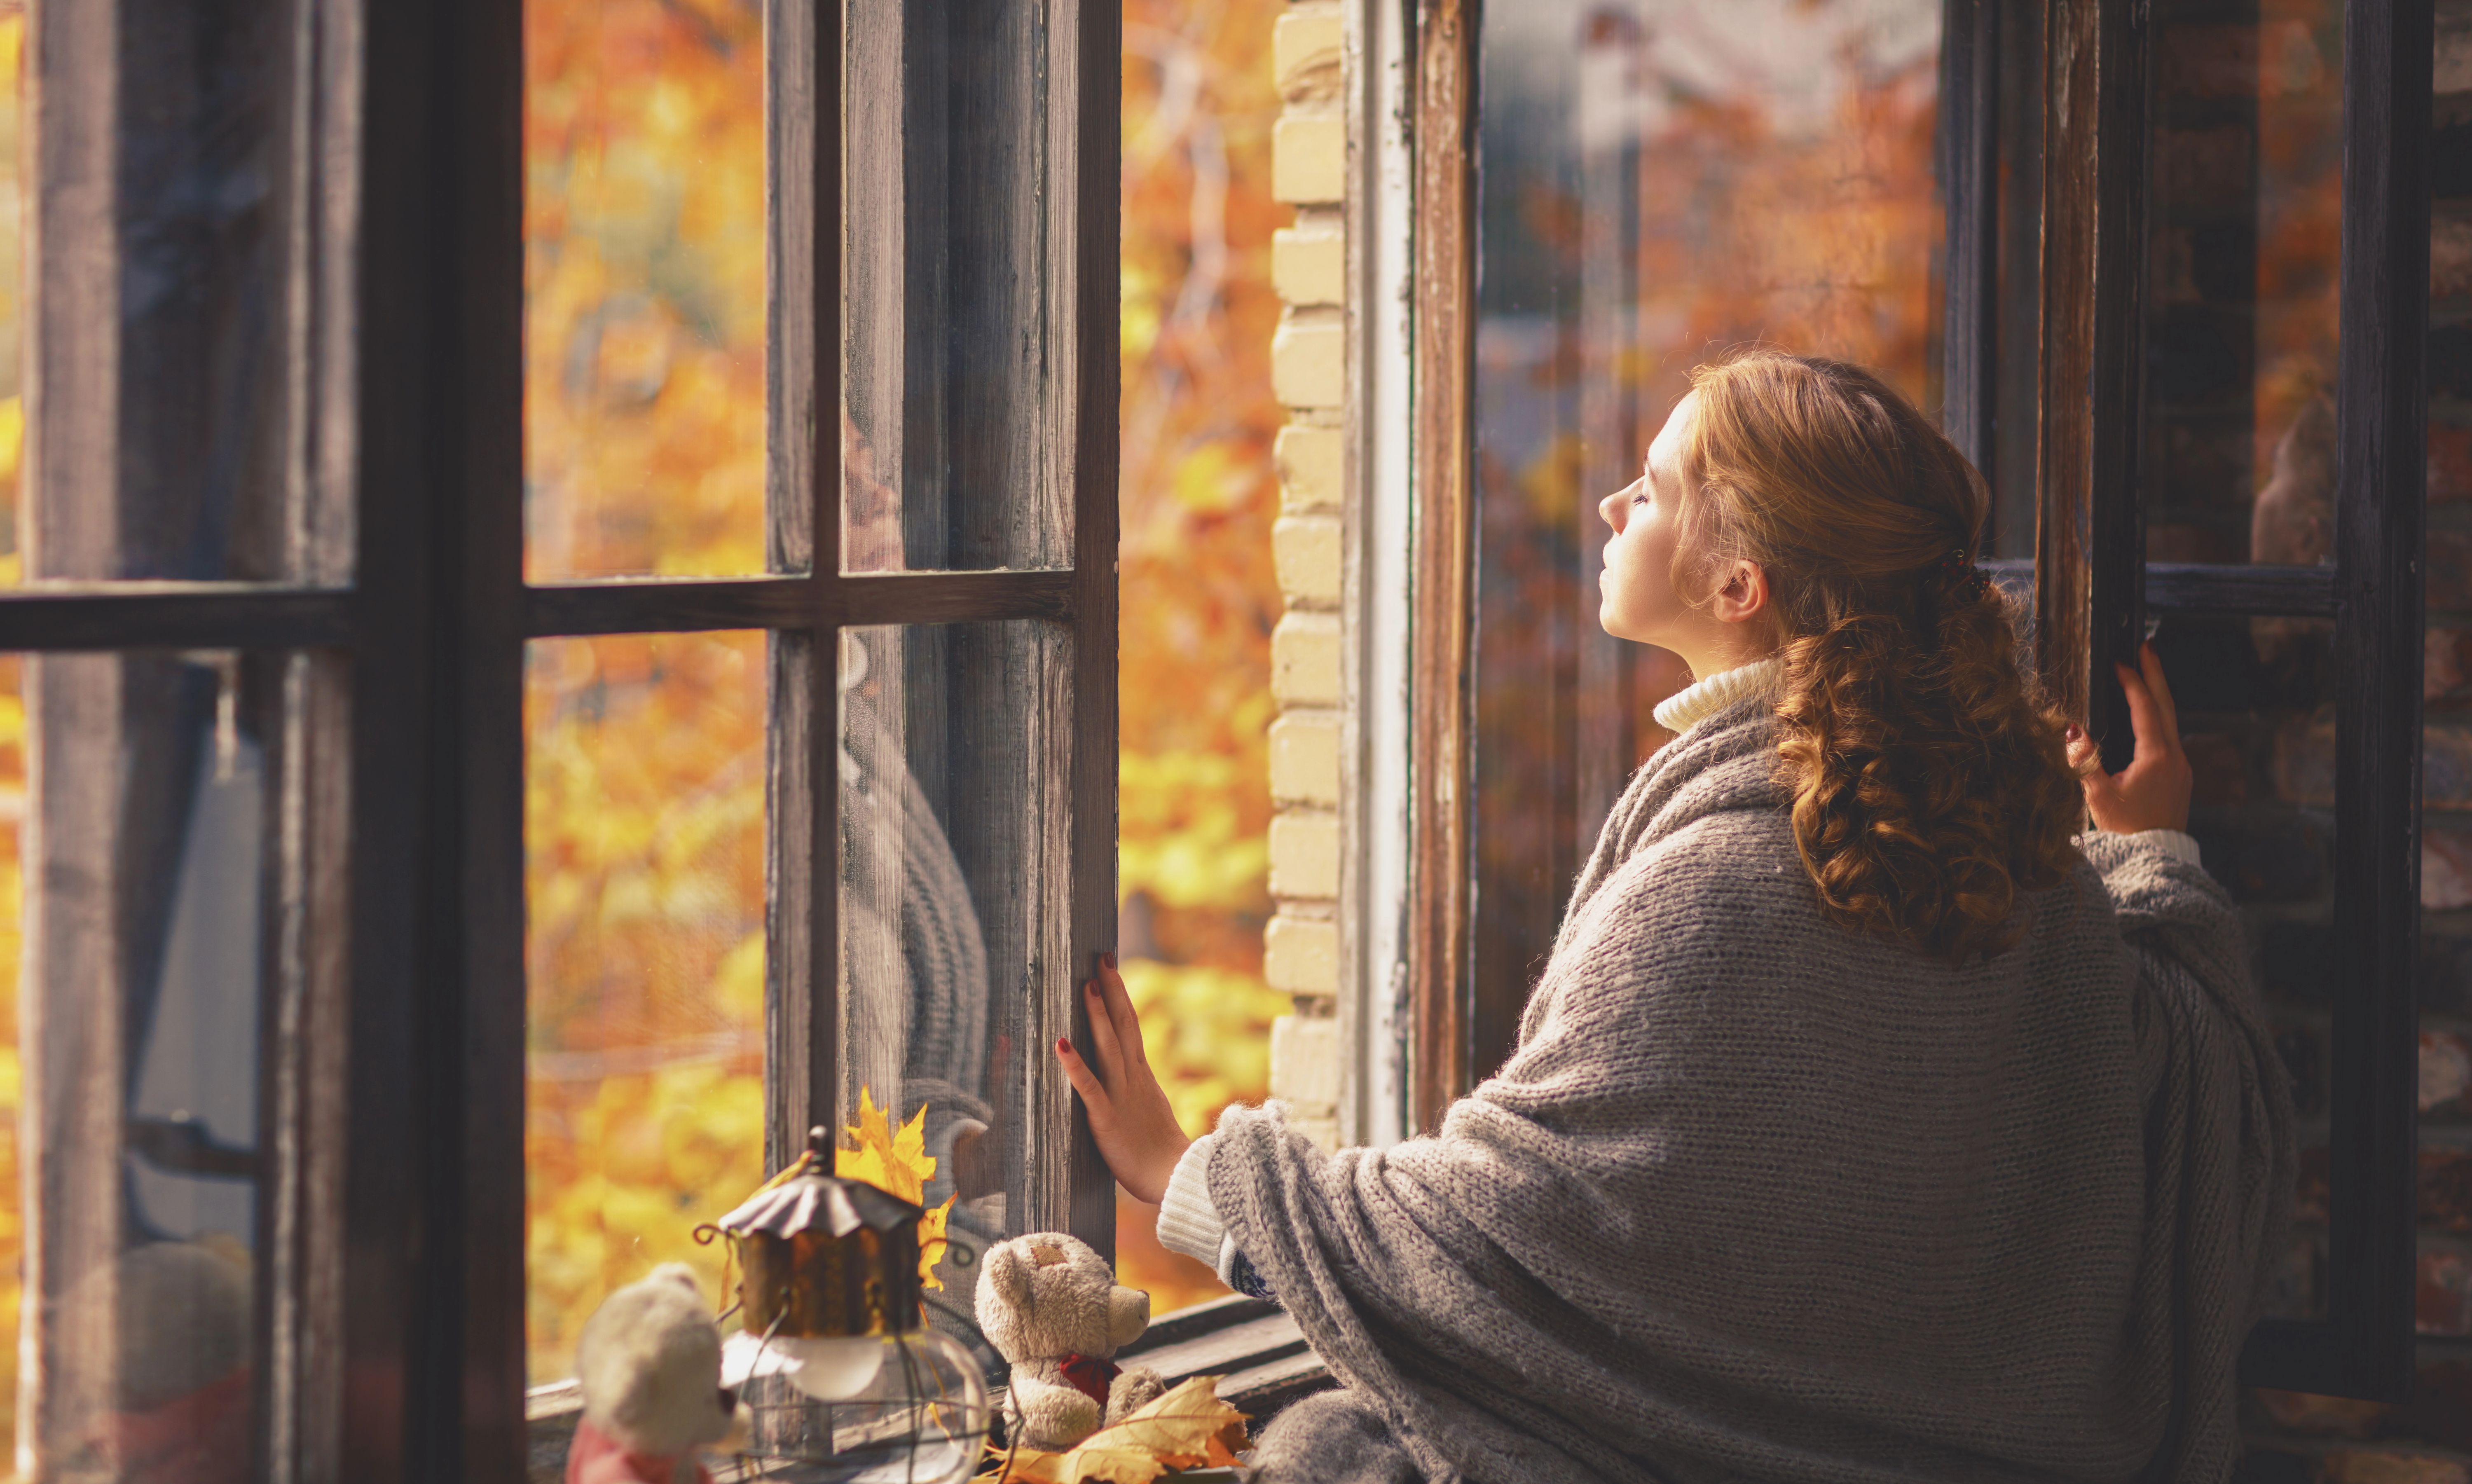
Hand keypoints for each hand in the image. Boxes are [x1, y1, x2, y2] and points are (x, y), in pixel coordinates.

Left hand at [1054, 955, 1190, 1204]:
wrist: (1176, 1180)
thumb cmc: (1162, 1154)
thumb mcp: (1151, 1111)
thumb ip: (1140, 1090)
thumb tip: (1135, 1075)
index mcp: (1142, 1076)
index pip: (1129, 1026)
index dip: (1118, 995)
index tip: (1110, 966)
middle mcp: (1134, 1078)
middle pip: (1123, 1025)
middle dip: (1111, 990)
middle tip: (1099, 957)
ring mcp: (1121, 1096)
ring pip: (1108, 1047)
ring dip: (1096, 1016)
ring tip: (1084, 985)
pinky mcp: (1107, 1118)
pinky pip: (1088, 1086)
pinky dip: (1074, 1064)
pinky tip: (1059, 1044)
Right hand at [2066, 641, 2192, 835]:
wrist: (2155, 860)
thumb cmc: (2126, 831)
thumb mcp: (2098, 796)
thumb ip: (2084, 760)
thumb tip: (2072, 728)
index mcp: (2156, 756)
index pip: (2145, 708)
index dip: (2132, 682)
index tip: (2121, 661)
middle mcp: (2175, 757)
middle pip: (2166, 706)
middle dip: (2155, 675)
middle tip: (2147, 647)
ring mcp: (2181, 768)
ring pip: (2171, 721)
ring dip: (2158, 695)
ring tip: (2148, 675)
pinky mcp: (2180, 778)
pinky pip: (2171, 737)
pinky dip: (2160, 717)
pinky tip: (2150, 716)